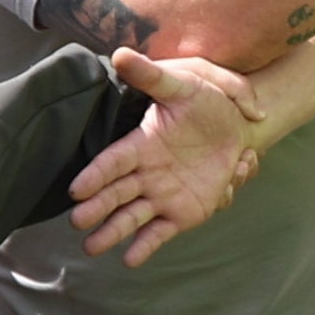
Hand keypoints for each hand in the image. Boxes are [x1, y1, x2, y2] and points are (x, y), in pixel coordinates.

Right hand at [66, 45, 268, 265]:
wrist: (238, 126)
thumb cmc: (207, 101)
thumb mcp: (183, 85)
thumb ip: (152, 76)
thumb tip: (120, 54)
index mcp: (141, 144)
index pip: (113, 161)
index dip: (95, 174)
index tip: (76, 188)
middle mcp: (145, 173)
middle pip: (115, 193)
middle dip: (96, 206)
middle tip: (77, 222)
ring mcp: (161, 195)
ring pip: (130, 216)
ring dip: (112, 231)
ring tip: (92, 247)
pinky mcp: (180, 213)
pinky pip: (159, 232)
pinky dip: (145, 246)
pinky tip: (130, 260)